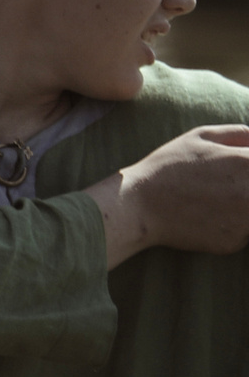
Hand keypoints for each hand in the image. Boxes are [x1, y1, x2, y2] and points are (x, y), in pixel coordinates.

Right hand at [89, 124, 248, 263]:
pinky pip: (243, 233)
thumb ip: (240, 134)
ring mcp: (246, 221)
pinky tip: (206, 217)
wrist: (137, 206)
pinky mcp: (235, 242)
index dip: (248, 166)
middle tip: (221, 187)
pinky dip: (230, 226)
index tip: (239, 169)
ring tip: (215, 201)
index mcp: (248, 163)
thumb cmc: (167, 167)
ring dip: (243, 208)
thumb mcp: (200, 136)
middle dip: (245, 187)